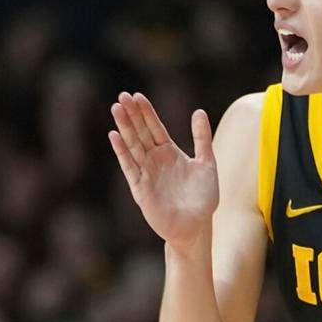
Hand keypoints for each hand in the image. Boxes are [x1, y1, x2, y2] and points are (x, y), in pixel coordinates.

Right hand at [108, 92, 218, 248]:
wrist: (196, 226)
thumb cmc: (202, 198)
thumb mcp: (207, 163)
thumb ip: (202, 138)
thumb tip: (199, 111)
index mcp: (170, 153)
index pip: (155, 127)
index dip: (146, 112)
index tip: (136, 95)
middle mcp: (155, 160)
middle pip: (141, 133)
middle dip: (132, 114)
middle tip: (122, 95)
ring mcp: (146, 173)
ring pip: (133, 146)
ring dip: (124, 128)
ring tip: (116, 108)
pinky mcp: (140, 188)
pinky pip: (129, 167)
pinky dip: (122, 152)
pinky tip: (114, 136)